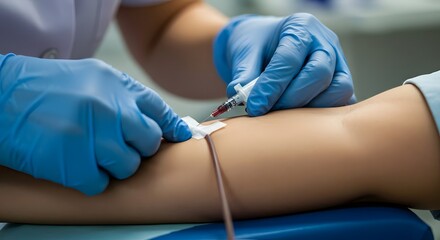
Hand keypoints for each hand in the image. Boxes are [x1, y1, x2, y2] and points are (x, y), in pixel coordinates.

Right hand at [0, 54, 190, 194]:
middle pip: (148, 142)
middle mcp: (110, 109)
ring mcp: (93, 136)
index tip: (179, 137)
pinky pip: (100, 183)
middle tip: (117, 145)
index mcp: (116, 86)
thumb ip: (124, 96)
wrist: (0, 96)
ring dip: (114, 165)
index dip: (171, 127)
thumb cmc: (45, 87)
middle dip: (137, 147)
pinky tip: (76, 165)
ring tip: (92, 154)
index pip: (159, 111)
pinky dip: (91, 179)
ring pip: (128, 166)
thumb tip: (155, 118)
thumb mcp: (92, 77)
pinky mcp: (74, 163)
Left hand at [214, 13, 355, 115]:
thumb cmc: (256, 46)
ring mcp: (338, 62)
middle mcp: (324, 42)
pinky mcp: (341, 81)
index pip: (289, 58)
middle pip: (319, 73)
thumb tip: (242, 97)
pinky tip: (299, 118)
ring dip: (310, 107)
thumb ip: (243, 74)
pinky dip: (324, 113)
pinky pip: (343, 100)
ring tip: (282, 114)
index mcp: (300, 26)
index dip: (272, 85)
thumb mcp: (244, 52)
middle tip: (267, 110)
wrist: (264, 46)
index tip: (255, 105)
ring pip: (338, 89)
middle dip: (291, 98)